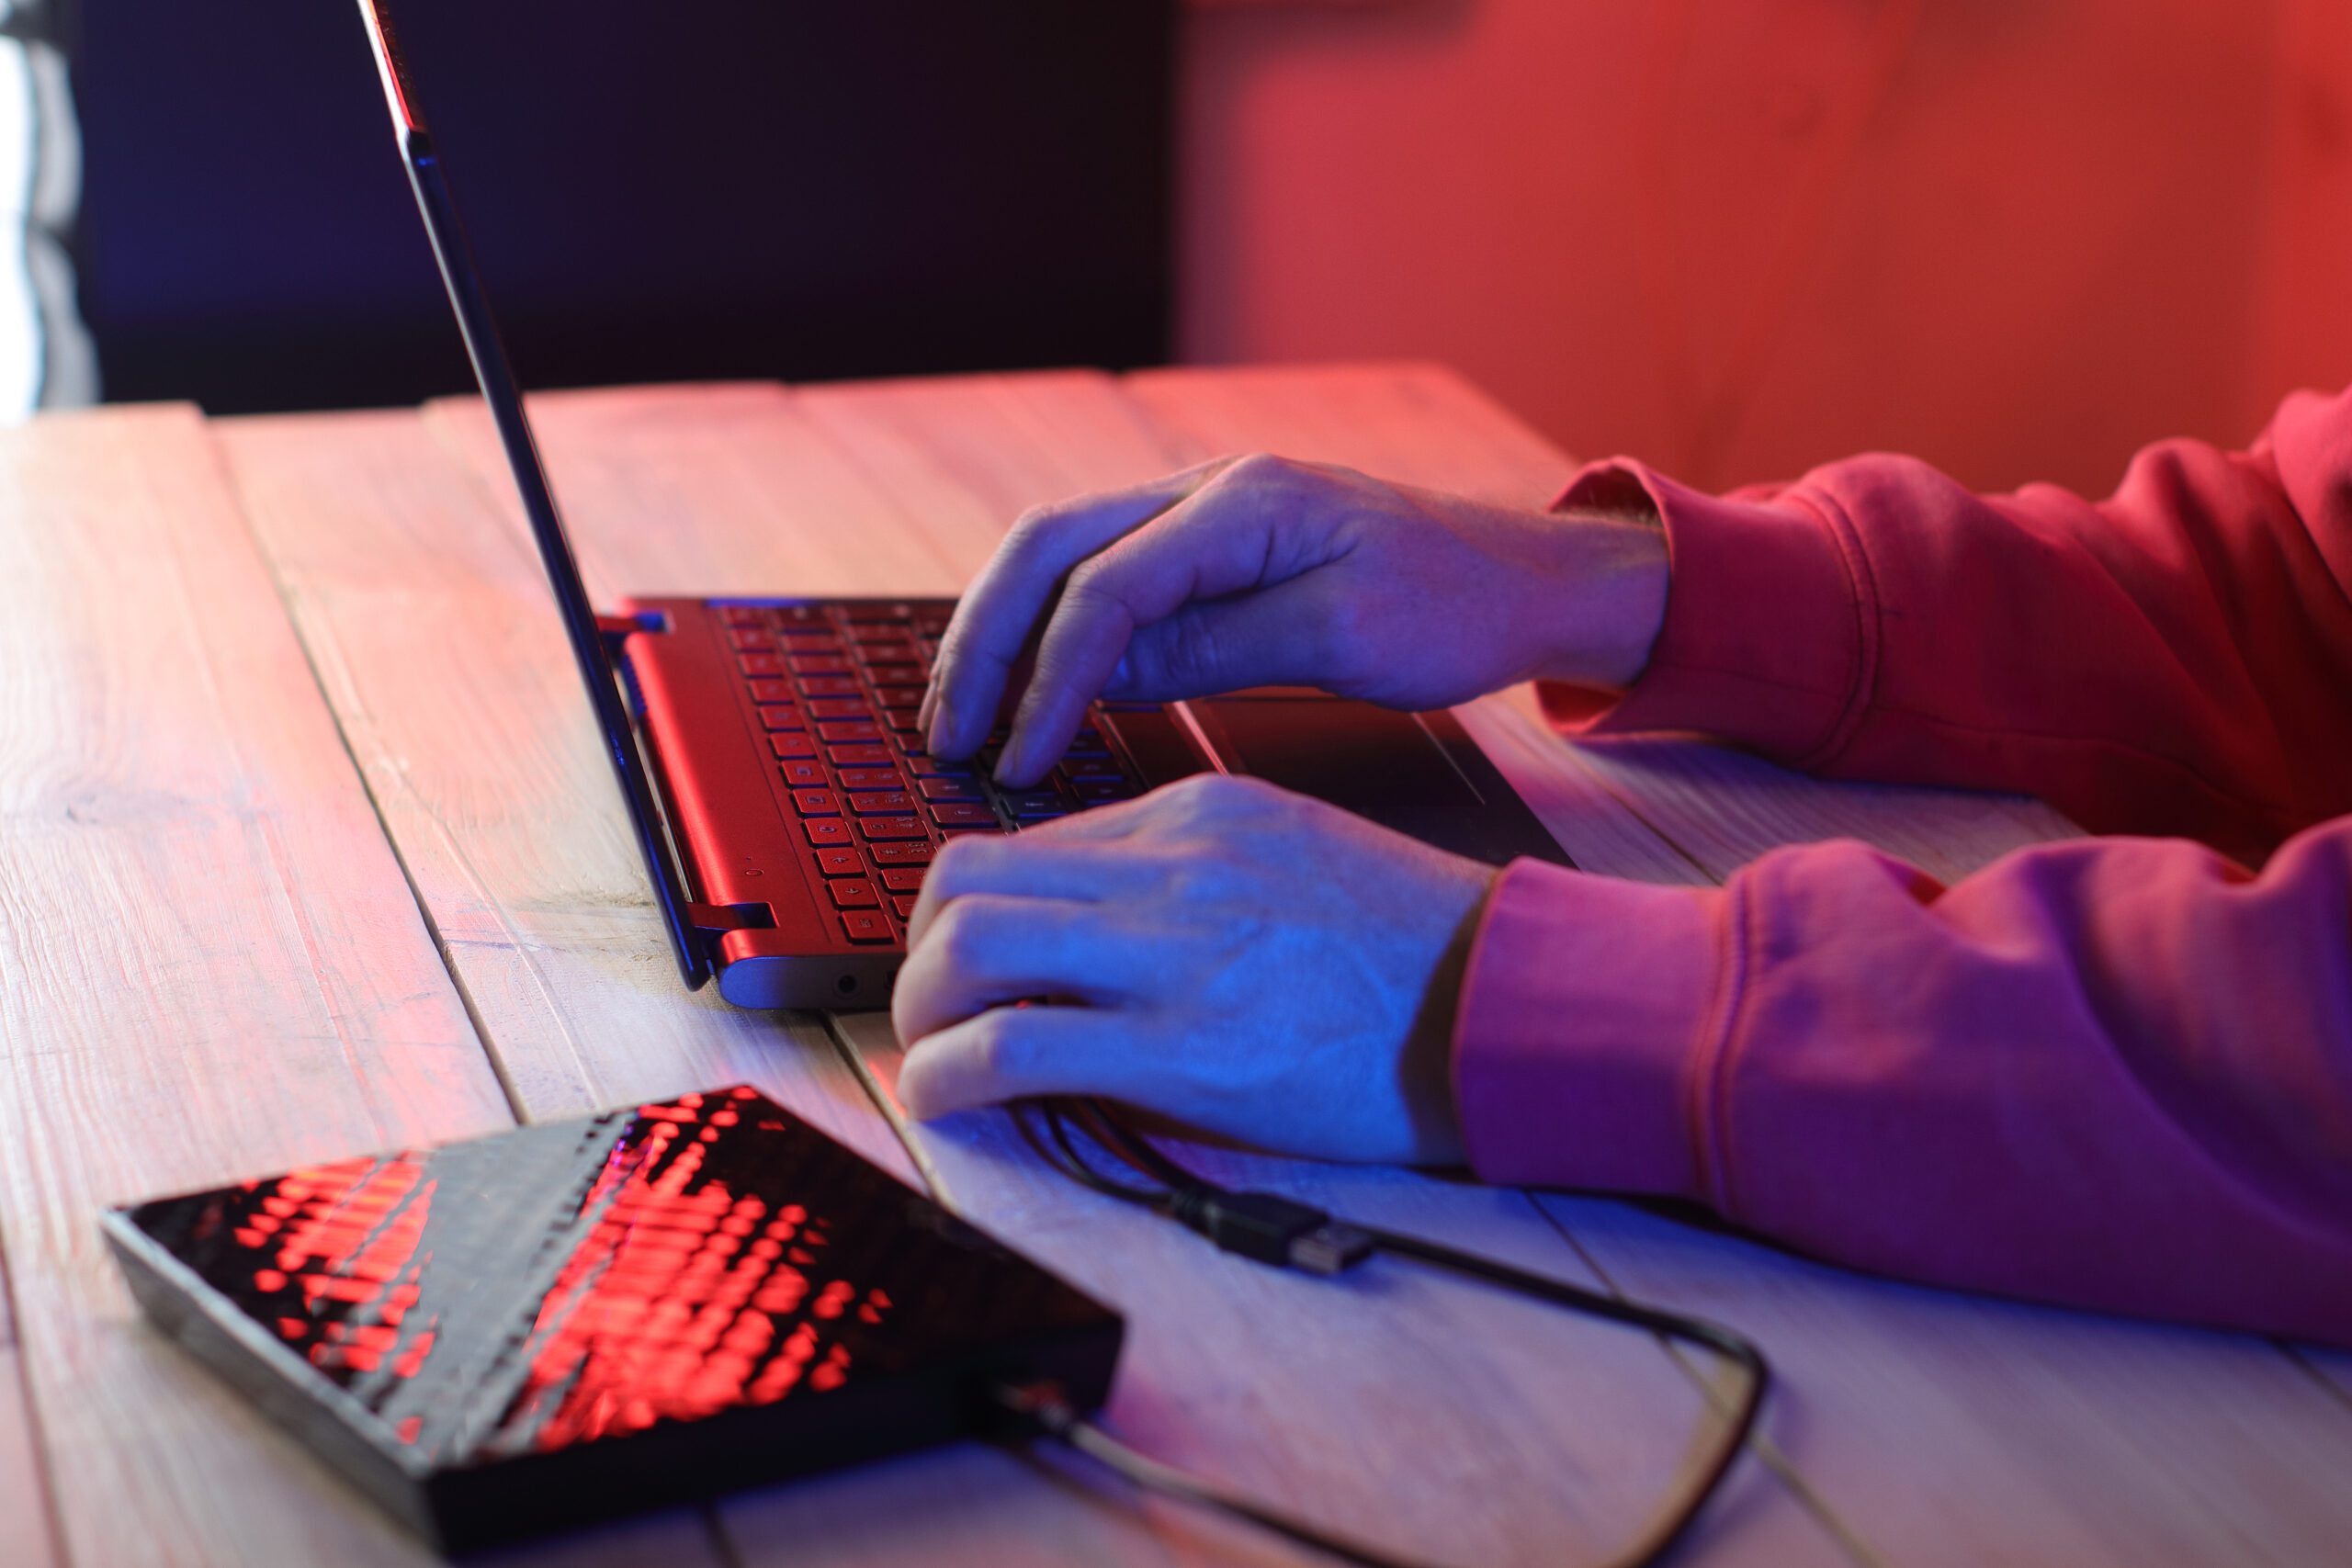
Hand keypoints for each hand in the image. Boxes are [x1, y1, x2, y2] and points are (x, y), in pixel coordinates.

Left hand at [891, 774, 1496, 1163]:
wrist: (1502, 998)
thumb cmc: (1413, 946)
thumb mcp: (1294, 853)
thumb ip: (1192, 872)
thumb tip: (1100, 921)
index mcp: (1197, 814)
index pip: (1027, 839)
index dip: (970, 906)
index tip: (970, 956)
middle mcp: (1169, 868)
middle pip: (965, 877)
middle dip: (919, 949)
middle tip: (933, 1004)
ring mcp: (1171, 953)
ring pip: (965, 946)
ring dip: (921, 1009)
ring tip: (937, 1054)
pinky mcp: (1181, 1049)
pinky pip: (1009, 1048)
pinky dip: (948, 1076)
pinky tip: (951, 1100)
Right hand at [920, 453, 1668, 786]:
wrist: (1525, 580)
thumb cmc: (1458, 606)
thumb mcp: (1347, 639)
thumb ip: (1220, 647)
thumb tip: (1102, 673)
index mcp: (1242, 504)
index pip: (1103, 586)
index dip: (1048, 677)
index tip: (1019, 759)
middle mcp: (1206, 493)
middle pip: (1048, 549)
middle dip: (984, 641)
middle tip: (946, 732)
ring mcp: (1203, 518)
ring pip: (1061, 560)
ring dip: (1002, 634)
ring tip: (962, 715)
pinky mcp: (1209, 554)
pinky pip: (1103, 583)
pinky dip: (1052, 637)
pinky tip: (1030, 692)